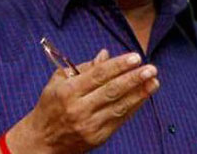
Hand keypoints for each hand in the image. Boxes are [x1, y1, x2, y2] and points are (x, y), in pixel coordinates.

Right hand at [11, 49, 159, 153]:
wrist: (42, 141)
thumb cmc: (52, 104)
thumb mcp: (59, 81)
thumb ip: (84, 68)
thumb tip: (106, 55)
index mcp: (68, 91)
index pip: (98, 75)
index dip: (118, 65)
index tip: (135, 57)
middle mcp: (79, 108)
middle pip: (112, 90)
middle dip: (134, 78)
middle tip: (151, 68)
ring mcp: (89, 125)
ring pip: (119, 106)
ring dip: (140, 93)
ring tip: (154, 81)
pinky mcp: (98, 137)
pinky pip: (120, 119)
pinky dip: (134, 106)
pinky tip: (144, 96)